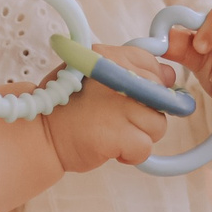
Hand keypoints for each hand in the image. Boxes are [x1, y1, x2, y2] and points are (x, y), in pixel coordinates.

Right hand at [41, 44, 173, 171]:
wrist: (39, 135)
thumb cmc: (66, 107)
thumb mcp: (92, 74)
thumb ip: (129, 70)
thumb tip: (171, 77)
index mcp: (110, 57)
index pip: (155, 67)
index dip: (149, 87)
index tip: (130, 98)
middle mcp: (116, 75)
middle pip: (161, 96)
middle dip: (145, 113)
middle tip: (118, 119)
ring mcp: (119, 105)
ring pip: (158, 124)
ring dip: (139, 135)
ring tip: (113, 134)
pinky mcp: (119, 134)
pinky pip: (146, 146)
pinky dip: (131, 154)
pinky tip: (111, 149)